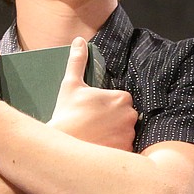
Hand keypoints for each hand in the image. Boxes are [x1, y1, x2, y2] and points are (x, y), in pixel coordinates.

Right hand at [49, 37, 137, 151]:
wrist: (63, 146)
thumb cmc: (67, 114)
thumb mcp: (71, 85)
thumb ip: (78, 61)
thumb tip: (79, 41)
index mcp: (122, 98)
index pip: (122, 100)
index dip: (108, 105)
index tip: (95, 110)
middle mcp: (130, 116)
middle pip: (126, 116)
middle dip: (114, 119)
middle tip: (95, 124)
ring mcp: (129, 136)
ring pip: (126, 132)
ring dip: (116, 134)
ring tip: (97, 136)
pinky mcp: (125, 151)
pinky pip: (126, 148)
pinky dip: (117, 148)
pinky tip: (101, 146)